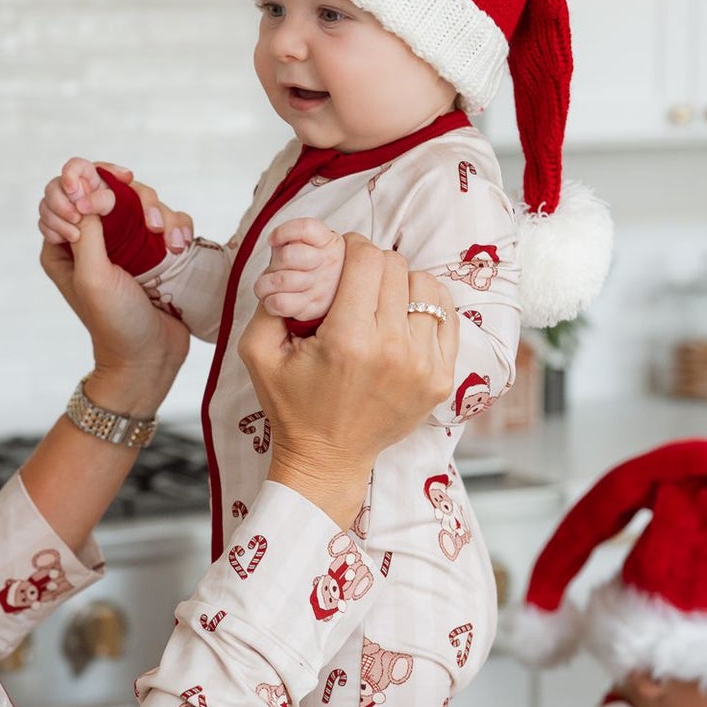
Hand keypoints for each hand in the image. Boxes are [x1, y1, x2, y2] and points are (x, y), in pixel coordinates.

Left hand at [40, 204, 188, 417]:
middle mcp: (93, 237)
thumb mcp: (91, 276)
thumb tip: (89, 185)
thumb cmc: (114, 323)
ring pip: (141, 199)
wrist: (150, 357)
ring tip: (168, 241)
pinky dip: (176, 226)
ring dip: (159, 212)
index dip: (83, 183)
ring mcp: (125, 241)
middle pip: (107, 187)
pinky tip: (179, 246)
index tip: (105, 203)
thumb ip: (87, 227)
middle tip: (148, 223)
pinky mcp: (154, 248)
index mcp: (63, 244)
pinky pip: (166, 218)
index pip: (63, 189)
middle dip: (132, 197)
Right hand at [238, 233, 457, 525]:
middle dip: (374, 264)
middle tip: (357, 280)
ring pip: (427, 286)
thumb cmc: (292, 406)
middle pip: (396, 267)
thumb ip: (269, 301)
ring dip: (403, 284)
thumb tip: (292, 259)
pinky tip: (404, 318)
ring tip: (382, 301)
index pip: (367, 259)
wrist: (327, 459)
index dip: (351, 247)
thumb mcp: (258, 353)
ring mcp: (423, 365)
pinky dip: (427, 308)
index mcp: (347, 340)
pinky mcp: (441, 378)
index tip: (342, 256)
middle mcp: (392, 350)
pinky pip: (447, 316)